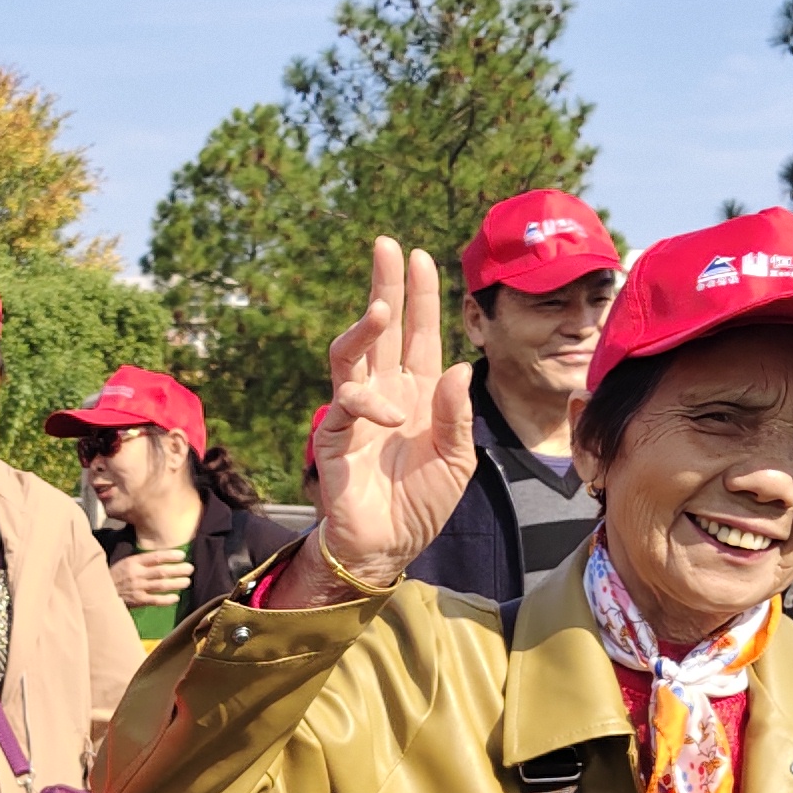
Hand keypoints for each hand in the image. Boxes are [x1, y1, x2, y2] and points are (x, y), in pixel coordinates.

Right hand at [109, 547, 193, 608]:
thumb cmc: (116, 576)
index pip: (155, 557)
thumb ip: (141, 561)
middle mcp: (137, 574)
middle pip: (161, 571)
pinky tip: (176, 597)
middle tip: (190, 569)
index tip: (182, 555)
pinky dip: (166, 599)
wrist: (99, 592)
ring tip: (187, 582)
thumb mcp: (126, 563)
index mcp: (133, 562)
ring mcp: (138, 588)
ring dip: (176, 583)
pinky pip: (155, 600)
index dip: (170, 556)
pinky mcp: (137, 601)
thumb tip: (162, 558)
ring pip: (160, 585)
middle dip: (178, 570)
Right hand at [265, 238, 473, 608]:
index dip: (420, 296)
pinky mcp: (334, 436)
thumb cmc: (424, 503)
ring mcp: (357, 412)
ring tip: (382, 308)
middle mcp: (385, 392)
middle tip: (385, 246)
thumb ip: (457, 417)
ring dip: (365, 328)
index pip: (419, 334)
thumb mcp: (457, 460)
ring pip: (352, 353)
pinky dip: (367, 404)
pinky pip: (345, 405)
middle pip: (381, 329)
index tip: (419, 255)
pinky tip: (389, 418)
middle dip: (384, 286)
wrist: (389, 546)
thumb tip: (458, 368)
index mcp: (417, 393)